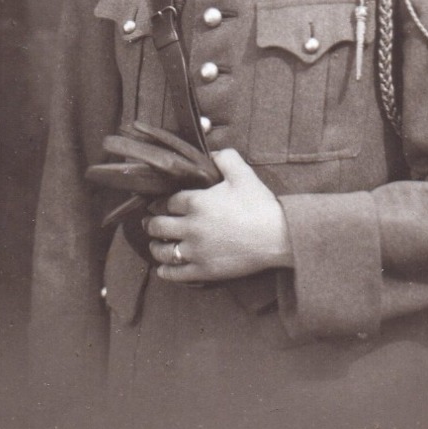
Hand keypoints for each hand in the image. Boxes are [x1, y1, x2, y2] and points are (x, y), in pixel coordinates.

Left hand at [145, 148, 293, 281]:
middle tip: (150, 222)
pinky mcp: (204, 270)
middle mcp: (191, 227)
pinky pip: (176, 274)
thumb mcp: (243, 173)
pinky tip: (162, 268)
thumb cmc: (260, 204)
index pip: (168, 202)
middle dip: (151, 223)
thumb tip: (211, 154)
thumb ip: (225, 158)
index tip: (159, 204)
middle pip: (159, 226)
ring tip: (155, 244)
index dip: (162, 203)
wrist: (278, 236)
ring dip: (155, 247)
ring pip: (163, 251)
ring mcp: (196, 251)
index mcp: (197, 202)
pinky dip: (165, 271)